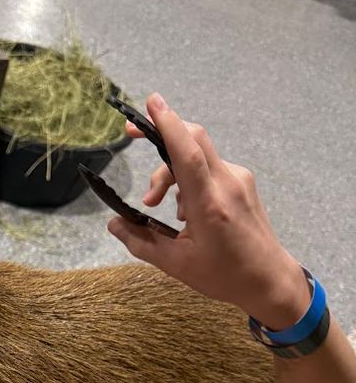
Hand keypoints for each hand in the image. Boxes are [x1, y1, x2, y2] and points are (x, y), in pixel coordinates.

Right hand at [108, 93, 310, 328]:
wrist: (268, 279)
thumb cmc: (223, 276)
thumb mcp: (175, 265)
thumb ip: (141, 241)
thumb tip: (113, 223)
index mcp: (210, 205)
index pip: (188, 154)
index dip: (169, 125)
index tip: (151, 103)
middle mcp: (227, 184)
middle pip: (194, 139)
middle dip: (162, 132)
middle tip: (132, 134)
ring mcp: (238, 180)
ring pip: (197, 156)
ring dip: (170, 172)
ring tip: (155, 204)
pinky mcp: (242, 183)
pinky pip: (208, 168)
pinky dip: (188, 179)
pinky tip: (183, 210)